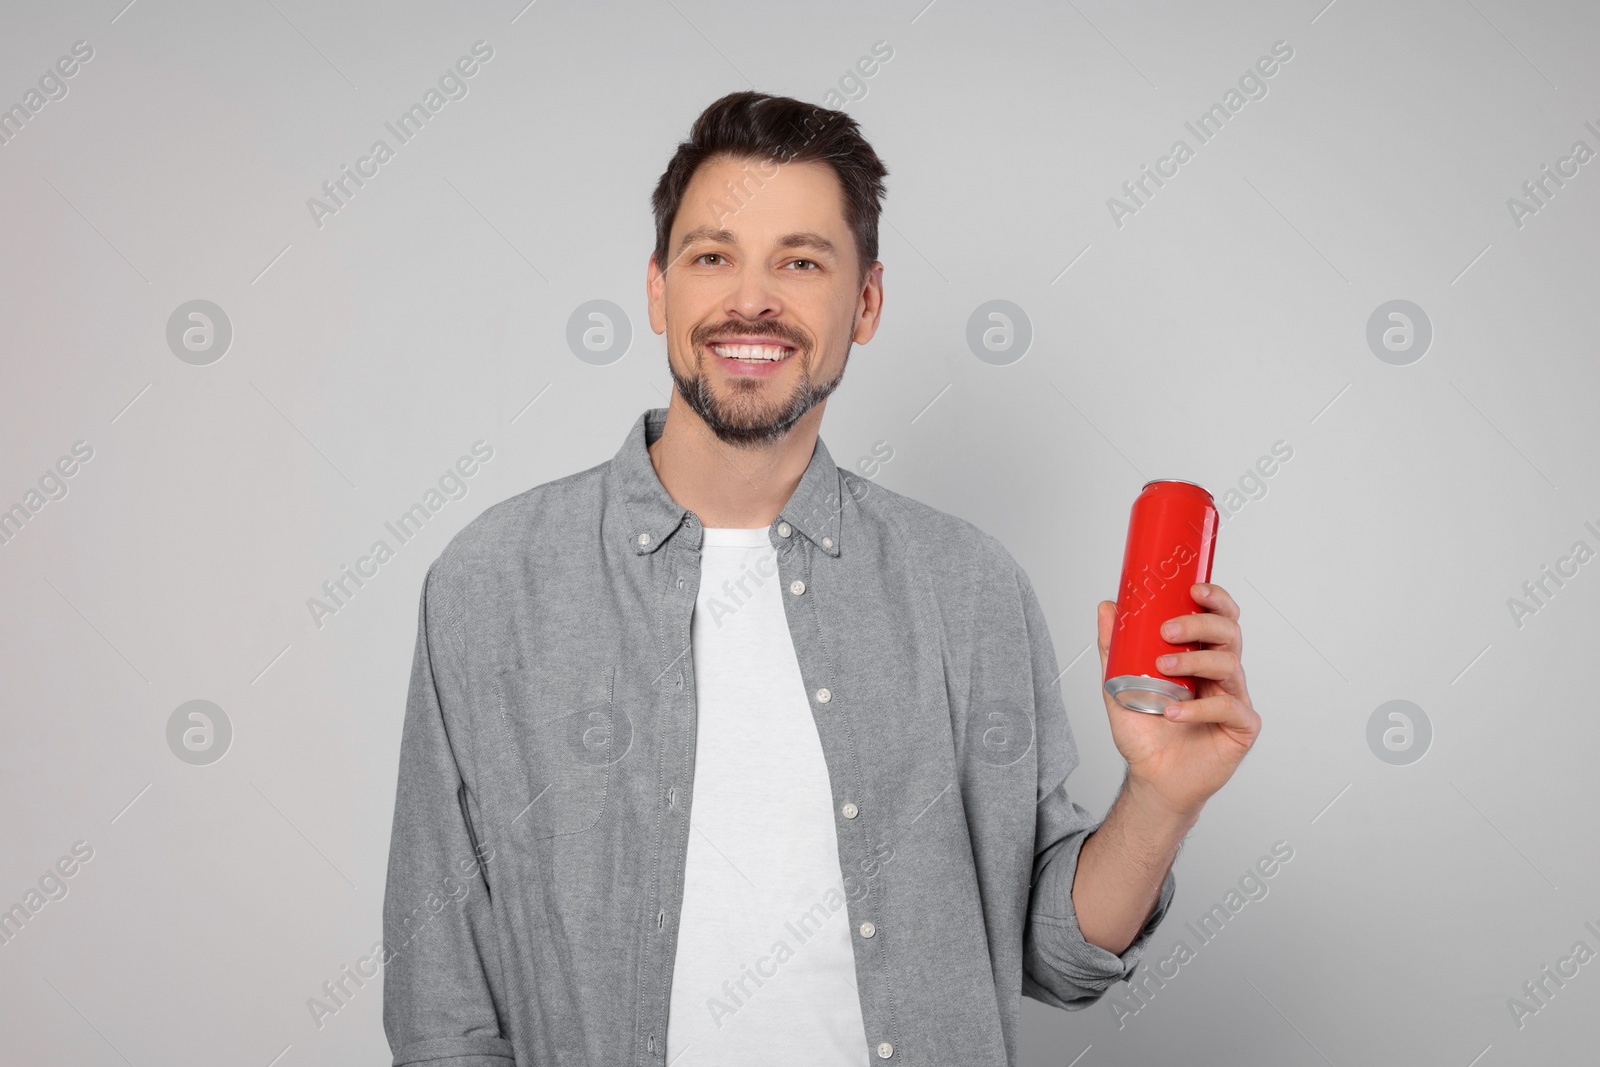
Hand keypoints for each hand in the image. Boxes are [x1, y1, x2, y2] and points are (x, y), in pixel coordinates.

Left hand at [1095, 583, 1260, 818]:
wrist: (1152, 777)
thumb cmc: (1144, 731)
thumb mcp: (1119, 684)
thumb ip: (1114, 648)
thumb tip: (1107, 607)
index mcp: (1201, 656)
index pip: (1218, 617)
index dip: (1215, 599)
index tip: (1194, 589)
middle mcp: (1222, 673)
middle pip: (1228, 633)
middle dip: (1201, 624)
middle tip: (1169, 630)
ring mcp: (1234, 698)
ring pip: (1229, 664)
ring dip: (1195, 661)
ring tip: (1163, 668)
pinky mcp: (1242, 726)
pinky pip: (1229, 708)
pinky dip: (1199, 707)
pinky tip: (1173, 713)